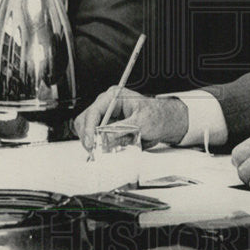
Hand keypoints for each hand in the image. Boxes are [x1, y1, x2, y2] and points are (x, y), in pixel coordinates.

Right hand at [73, 87, 187, 149]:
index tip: (91, 143)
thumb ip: (124, 129)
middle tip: (94, 151)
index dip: (89, 128)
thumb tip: (107, 138)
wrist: (165, 122)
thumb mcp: (143, 122)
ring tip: (100, 152)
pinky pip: (96, 138)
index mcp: (114, 97)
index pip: (93, 111)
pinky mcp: (107, 130)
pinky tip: (104, 151)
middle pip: (85, 121)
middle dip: (88, 137)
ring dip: (92, 142)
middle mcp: (107, 106)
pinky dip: (97, 146)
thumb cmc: (157, 116)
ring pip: (87, 131)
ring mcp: (106, 118)